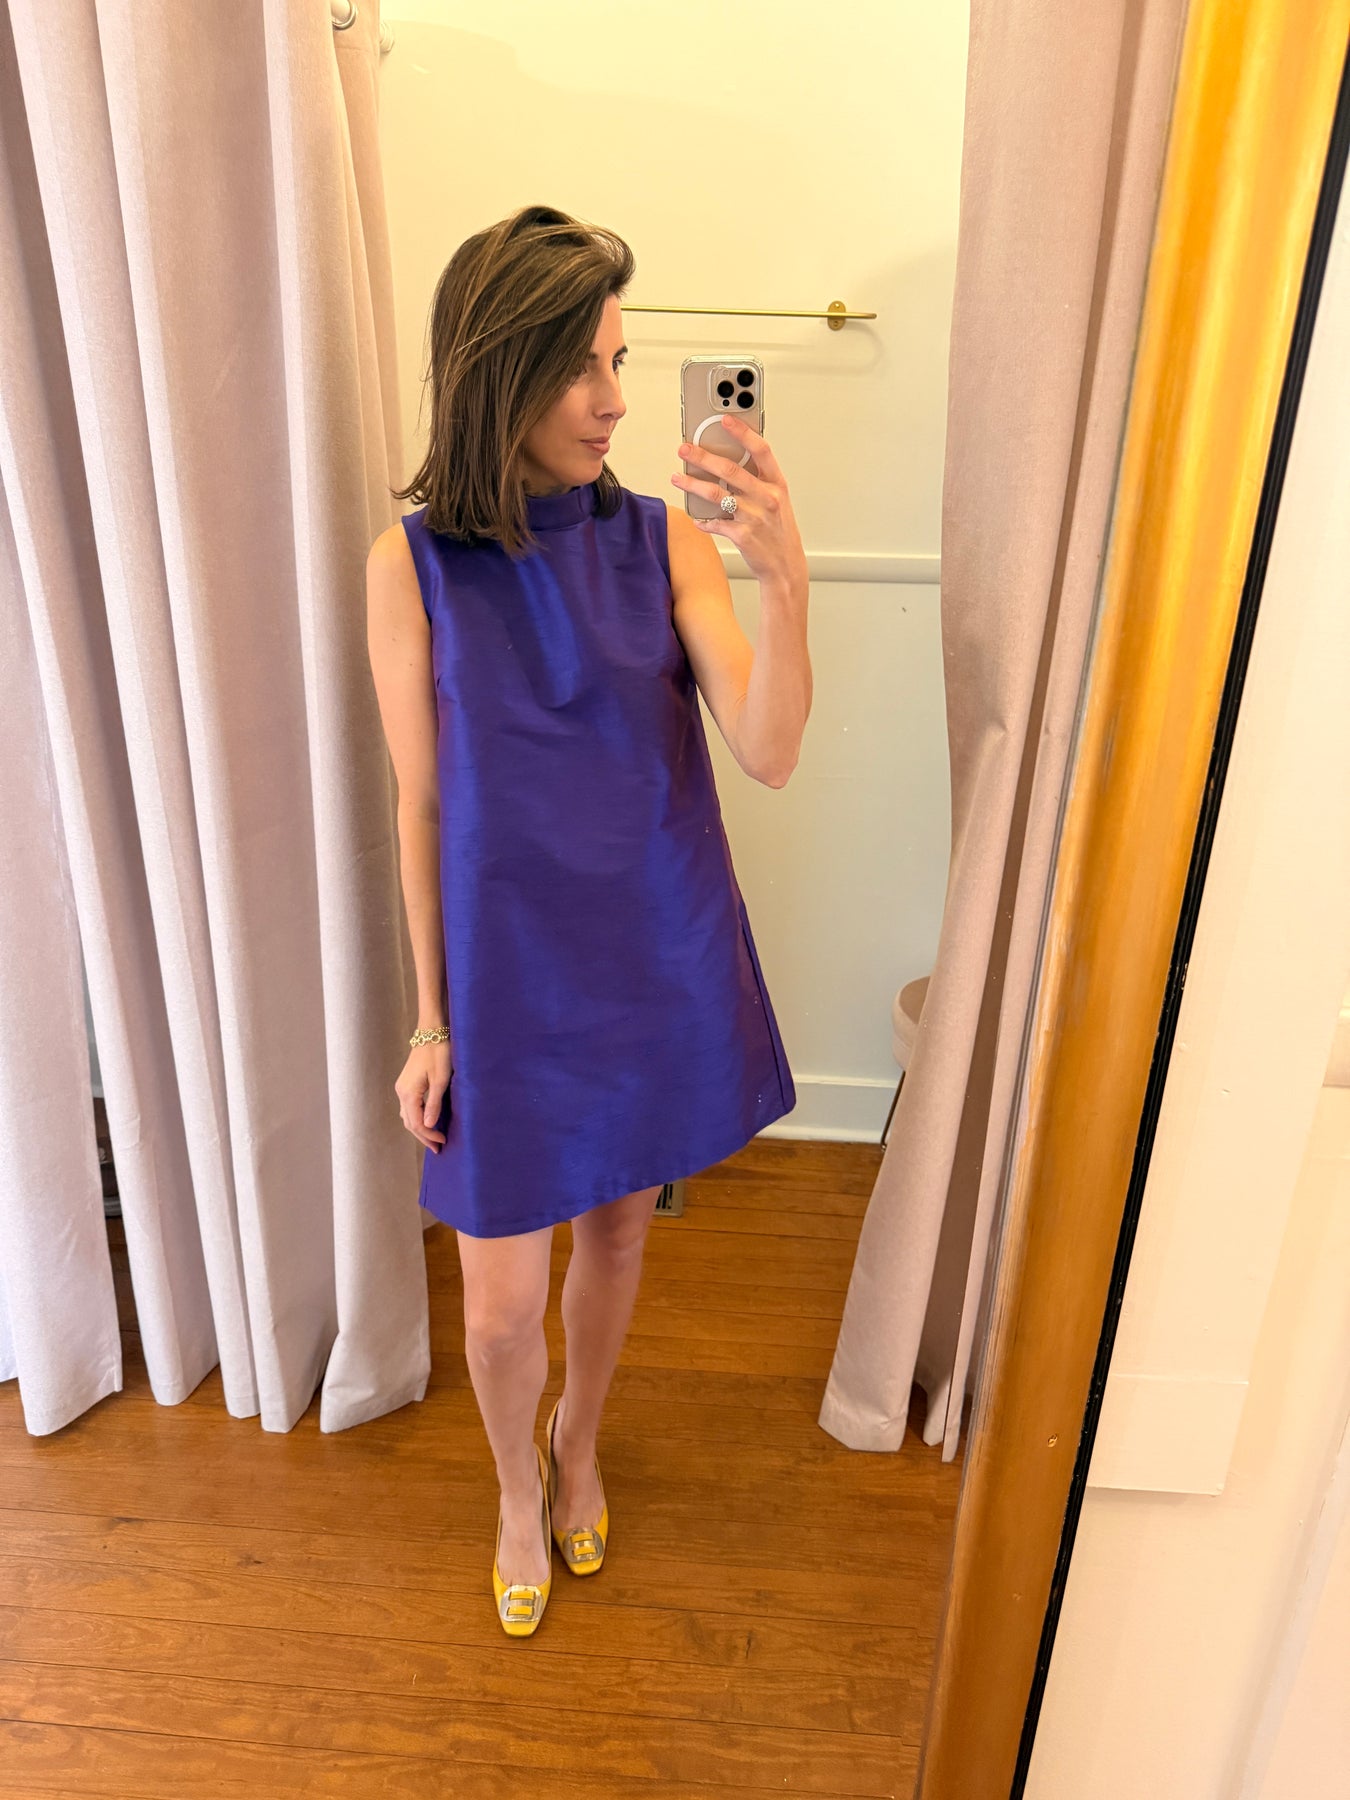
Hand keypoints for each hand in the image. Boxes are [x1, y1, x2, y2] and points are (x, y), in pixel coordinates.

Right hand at [396, 1042, 451, 1152]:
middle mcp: (401, 1092)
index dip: (429, 1135)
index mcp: (408, 1093)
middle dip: (423, 1136)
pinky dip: (417, 1118)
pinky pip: (409, 1107)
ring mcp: (402, 1088)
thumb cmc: (439, 1053)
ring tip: (433, 1138)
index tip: (443, 1142)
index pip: (416, 1123)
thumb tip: (429, 1125)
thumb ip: (434, 1104)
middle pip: (409, 1122)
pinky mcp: (406, 1083)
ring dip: (419, 1129)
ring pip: (407, 1116)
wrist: (431, 1032)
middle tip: (438, 1148)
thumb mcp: (440, 1080)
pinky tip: (427, 1121)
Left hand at [671, 414, 806, 588]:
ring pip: (716, 494)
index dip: (743, 432)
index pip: (761, 450)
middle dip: (703, 457)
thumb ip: (757, 481)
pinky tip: (694, 517)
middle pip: (730, 470)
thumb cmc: (778, 530)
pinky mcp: (742, 536)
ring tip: (677, 478)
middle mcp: (767, 497)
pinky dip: (701, 519)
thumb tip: (726, 461)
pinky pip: (714, 523)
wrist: (785, 566)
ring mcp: (755, 517)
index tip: (725, 419)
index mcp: (776, 484)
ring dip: (692, 485)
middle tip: (684, 449)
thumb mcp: (776, 500)